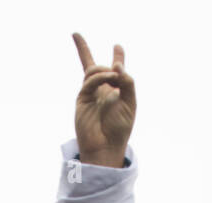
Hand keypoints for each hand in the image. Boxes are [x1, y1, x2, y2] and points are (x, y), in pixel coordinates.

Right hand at [72, 33, 135, 167]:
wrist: (106, 146)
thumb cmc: (119, 129)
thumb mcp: (130, 103)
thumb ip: (127, 82)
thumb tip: (117, 65)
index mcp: (116, 92)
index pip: (115, 71)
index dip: (117, 57)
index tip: (117, 46)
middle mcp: (101, 90)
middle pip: (92, 65)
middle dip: (84, 49)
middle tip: (107, 47)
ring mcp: (90, 93)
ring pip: (92, 70)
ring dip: (105, 69)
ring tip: (114, 76)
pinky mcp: (82, 98)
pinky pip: (90, 81)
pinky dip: (100, 76)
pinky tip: (110, 77)